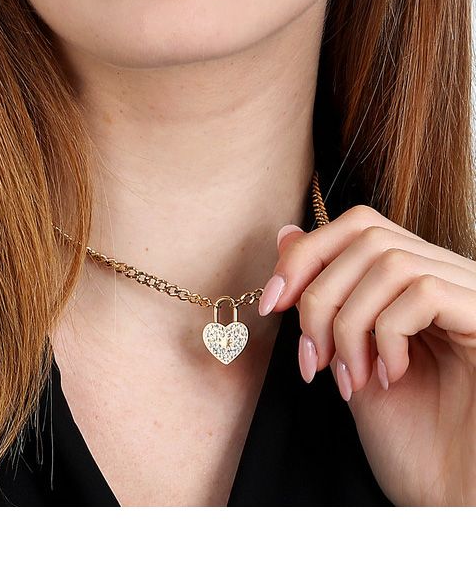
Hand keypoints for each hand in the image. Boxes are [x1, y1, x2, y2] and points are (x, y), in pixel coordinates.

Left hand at [259, 205, 475, 505]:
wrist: (456, 500)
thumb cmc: (410, 440)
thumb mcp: (347, 359)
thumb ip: (321, 298)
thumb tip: (286, 235)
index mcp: (414, 285)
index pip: (357, 227)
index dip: (306, 255)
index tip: (272, 304)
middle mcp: (446, 279)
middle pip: (367, 234)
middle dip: (319, 292)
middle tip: (310, 356)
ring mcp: (470, 297)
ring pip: (389, 261)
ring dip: (349, 322)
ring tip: (349, 377)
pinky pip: (423, 293)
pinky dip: (388, 334)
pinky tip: (391, 376)